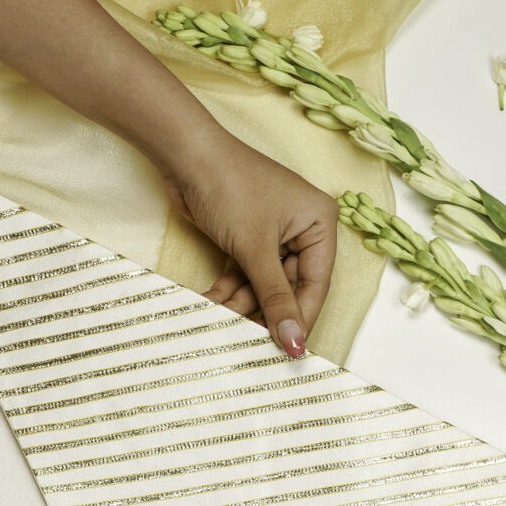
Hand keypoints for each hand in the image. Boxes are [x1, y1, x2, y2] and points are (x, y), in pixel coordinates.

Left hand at [160, 127, 338, 355]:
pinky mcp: (245, 238)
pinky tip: (210, 303)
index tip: (290, 350)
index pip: (316, 284)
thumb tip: (295, 340)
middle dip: (264, 311)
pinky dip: (228, 289)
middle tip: (249, 338)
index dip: (301, 317)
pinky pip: (243, 274)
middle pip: (288, 287)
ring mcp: (272, 234)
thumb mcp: (256, 249)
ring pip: (262, 284)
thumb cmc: (230, 186)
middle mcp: (300, 229)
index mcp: (319, 223)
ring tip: (220, 318)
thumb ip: (275, 298)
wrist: (185, 156)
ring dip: (240, 303)